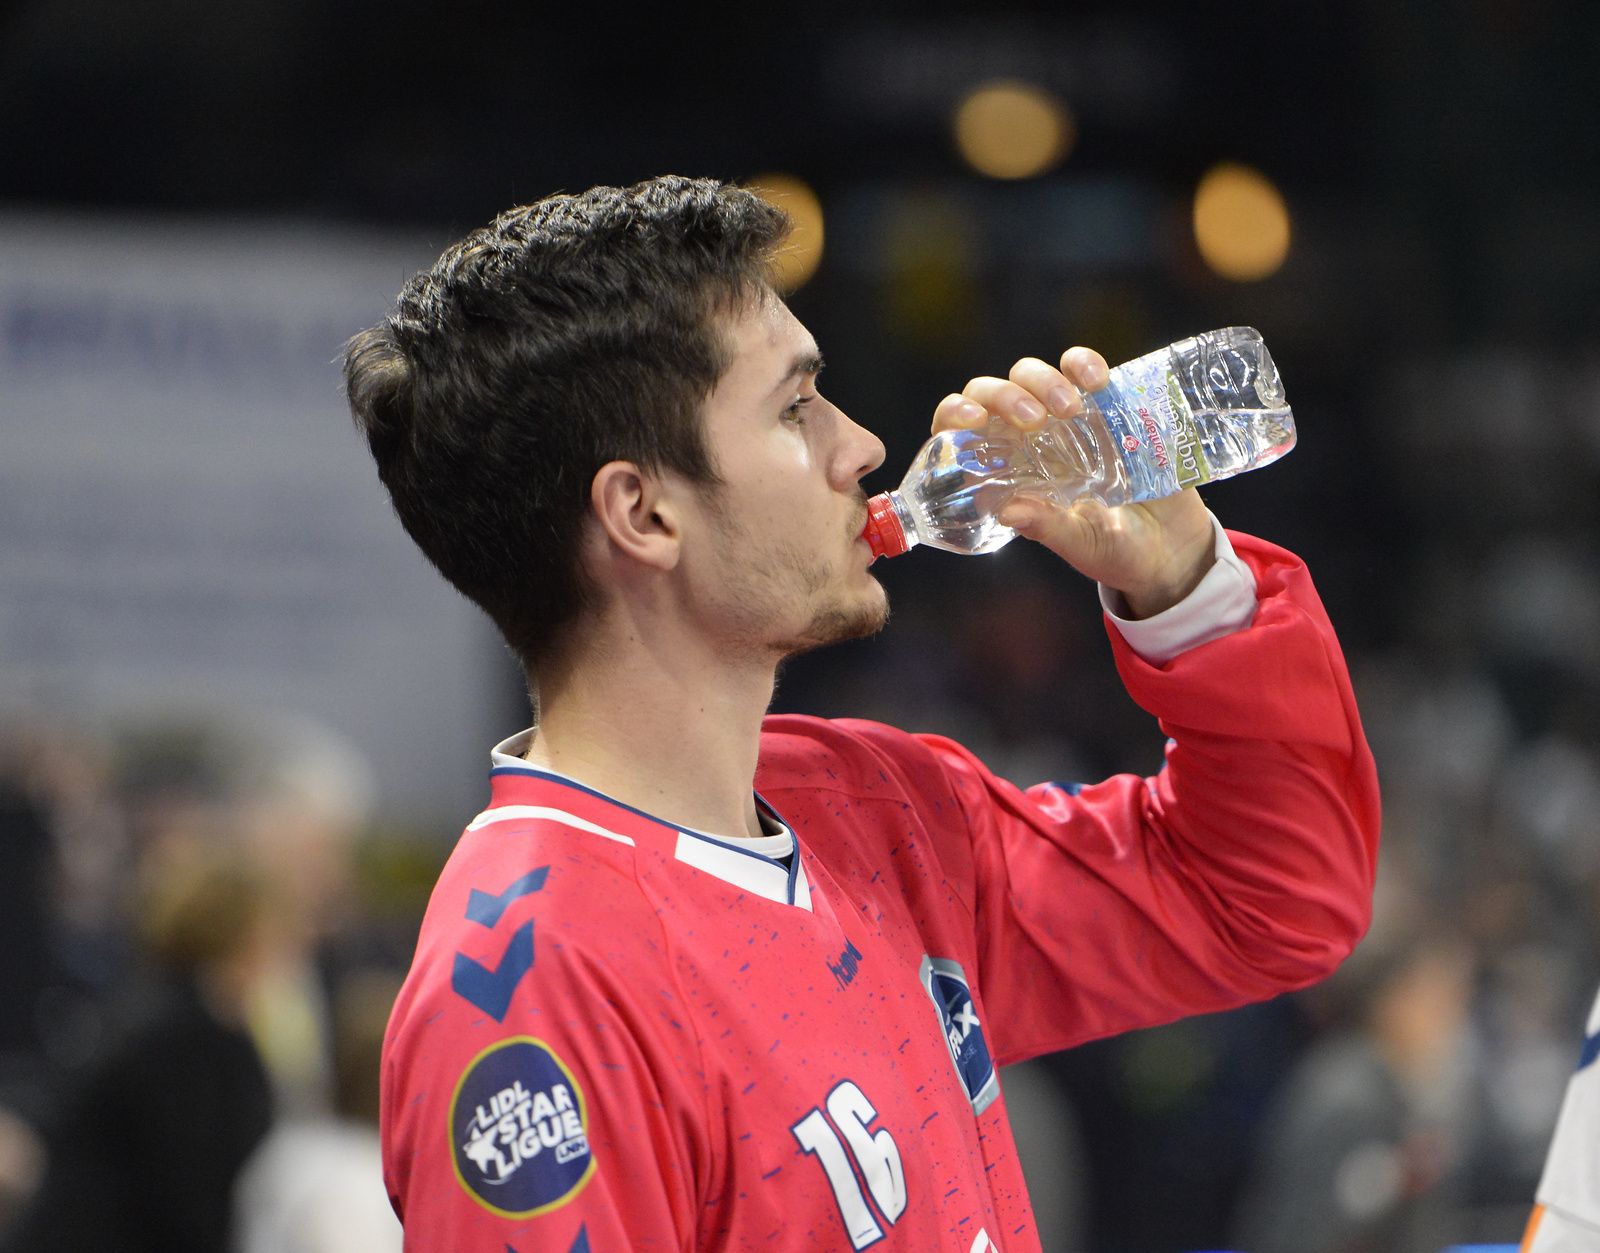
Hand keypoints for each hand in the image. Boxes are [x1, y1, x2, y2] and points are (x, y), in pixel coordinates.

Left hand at [931, 346, 1215, 617]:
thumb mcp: (1079, 542)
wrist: (1172, 546)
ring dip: (1042, 381)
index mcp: (1006, 474)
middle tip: (1035, 422)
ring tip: (1072, 409)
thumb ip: (1046, 527)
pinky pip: (1081, 368)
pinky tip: (1096, 380)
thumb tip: (1005, 510)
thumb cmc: (1114, 551)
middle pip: (991, 393)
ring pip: (1030, 375)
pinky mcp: (1104, 404)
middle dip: (1004, 395)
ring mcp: (1063, 420)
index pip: (959, 431)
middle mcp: (1026, 442)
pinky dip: (1083, 364)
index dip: (954, 415)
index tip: (972, 420)